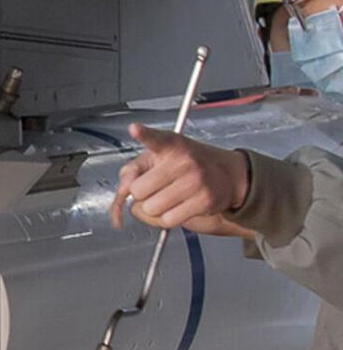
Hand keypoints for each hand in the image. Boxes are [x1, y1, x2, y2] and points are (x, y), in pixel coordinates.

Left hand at [110, 126, 253, 237]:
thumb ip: (133, 170)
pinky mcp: (204, 201)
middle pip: (138, 191)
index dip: (143, 134)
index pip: (155, 138)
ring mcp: (195, 181)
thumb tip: (122, 190)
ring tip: (167, 198)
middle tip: (154, 188)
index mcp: (170, 145)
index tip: (134, 128)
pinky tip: (177, 207)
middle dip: (141, 195)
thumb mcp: (158, 157)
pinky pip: (168, 220)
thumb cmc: (185, 165)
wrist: (226, 174)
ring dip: (154, 209)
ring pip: (151, 209)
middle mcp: (183, 161)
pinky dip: (167, 219)